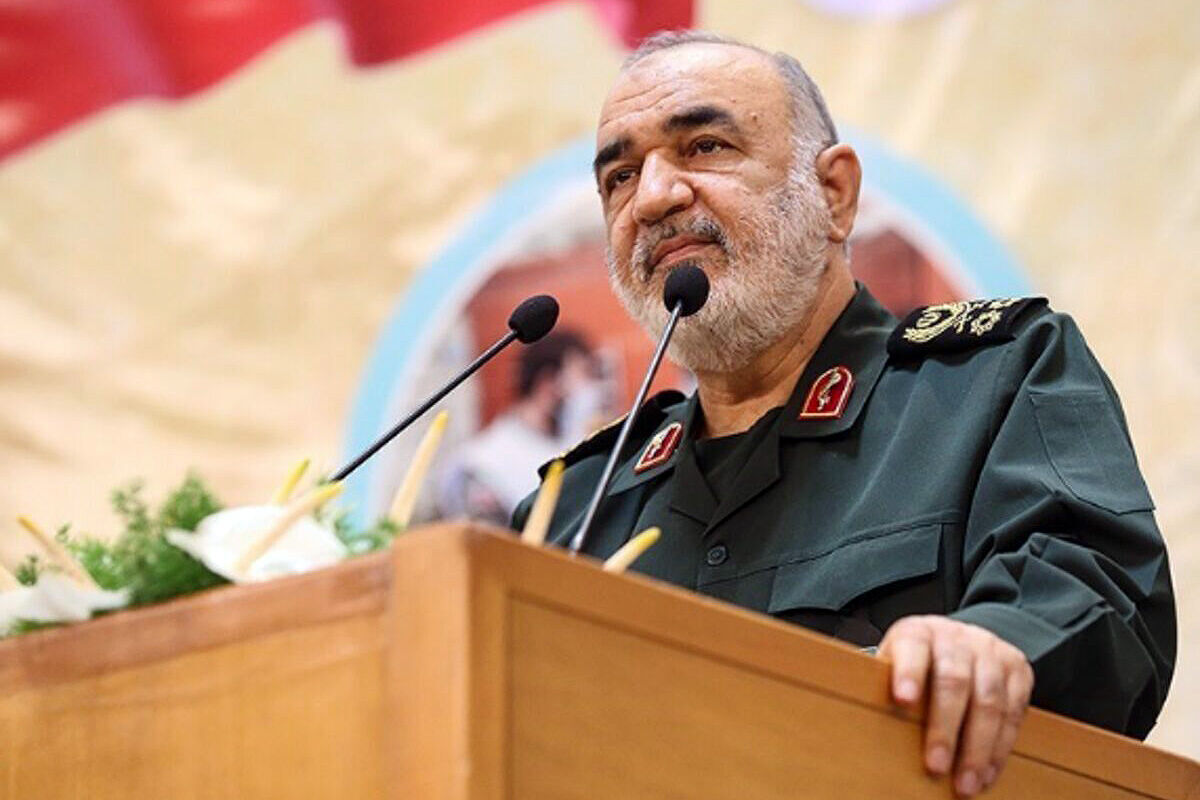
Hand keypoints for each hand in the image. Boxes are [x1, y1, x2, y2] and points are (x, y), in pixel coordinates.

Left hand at [878, 615, 1033, 796]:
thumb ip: (882, 684)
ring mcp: (990, 651)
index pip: (913, 648)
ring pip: (989, 701)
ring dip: (978, 748)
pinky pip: (1014, 712)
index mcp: (918, 633)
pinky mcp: (1018, 670)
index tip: (902, 700)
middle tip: (936, 766)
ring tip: (966, 783)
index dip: (908, 673)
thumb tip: (859, 728)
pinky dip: (1001, 748)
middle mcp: (956, 638)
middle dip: (945, 729)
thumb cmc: (918, 661)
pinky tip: (987, 772)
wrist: (959, 639)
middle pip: (953, 681)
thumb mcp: (894, 662)